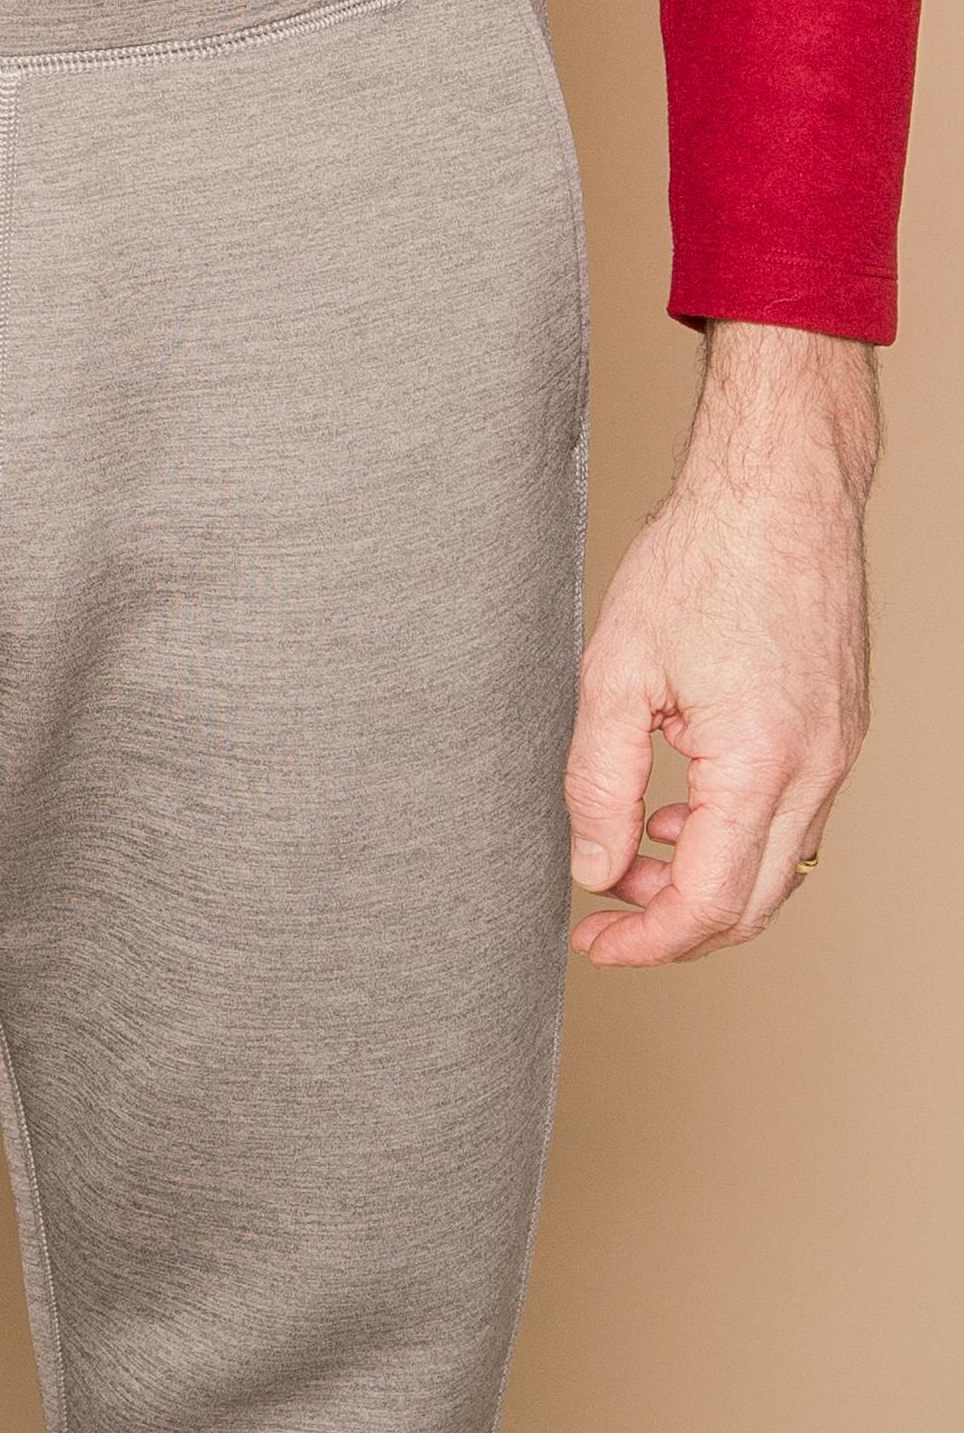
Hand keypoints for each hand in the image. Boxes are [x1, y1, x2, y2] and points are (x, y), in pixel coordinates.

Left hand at [566, 321, 874, 968]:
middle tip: (604, 914)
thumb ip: (598, 780)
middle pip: (753, 902)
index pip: (708, 903)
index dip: (646, 941)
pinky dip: (736, 830)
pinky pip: (794, 815)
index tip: (595, 943)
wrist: (779, 490)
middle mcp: (816, 768)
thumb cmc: (702, 559)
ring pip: (778, 862)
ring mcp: (837, 750)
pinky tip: (682, 801)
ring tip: (629, 844)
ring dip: (703, 874)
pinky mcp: (840, 728)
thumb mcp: (616, 671)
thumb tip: (592, 866)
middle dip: (672, 922)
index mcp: (762, 763)